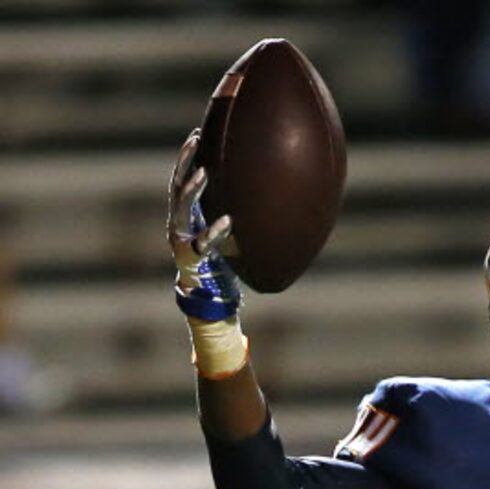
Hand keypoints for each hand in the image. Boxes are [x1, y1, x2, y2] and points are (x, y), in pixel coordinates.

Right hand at [168, 131, 240, 321]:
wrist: (210, 300)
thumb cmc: (222, 263)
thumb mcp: (225, 234)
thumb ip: (231, 215)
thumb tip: (260, 194)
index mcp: (185, 216)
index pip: (181, 179)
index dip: (186, 157)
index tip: (197, 134)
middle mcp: (178, 224)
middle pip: (177, 186)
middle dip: (184, 162)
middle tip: (195, 142)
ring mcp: (181, 241)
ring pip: (181, 209)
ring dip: (192, 189)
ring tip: (204, 173)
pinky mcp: (190, 260)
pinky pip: (202, 242)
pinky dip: (214, 231)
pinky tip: (228, 221)